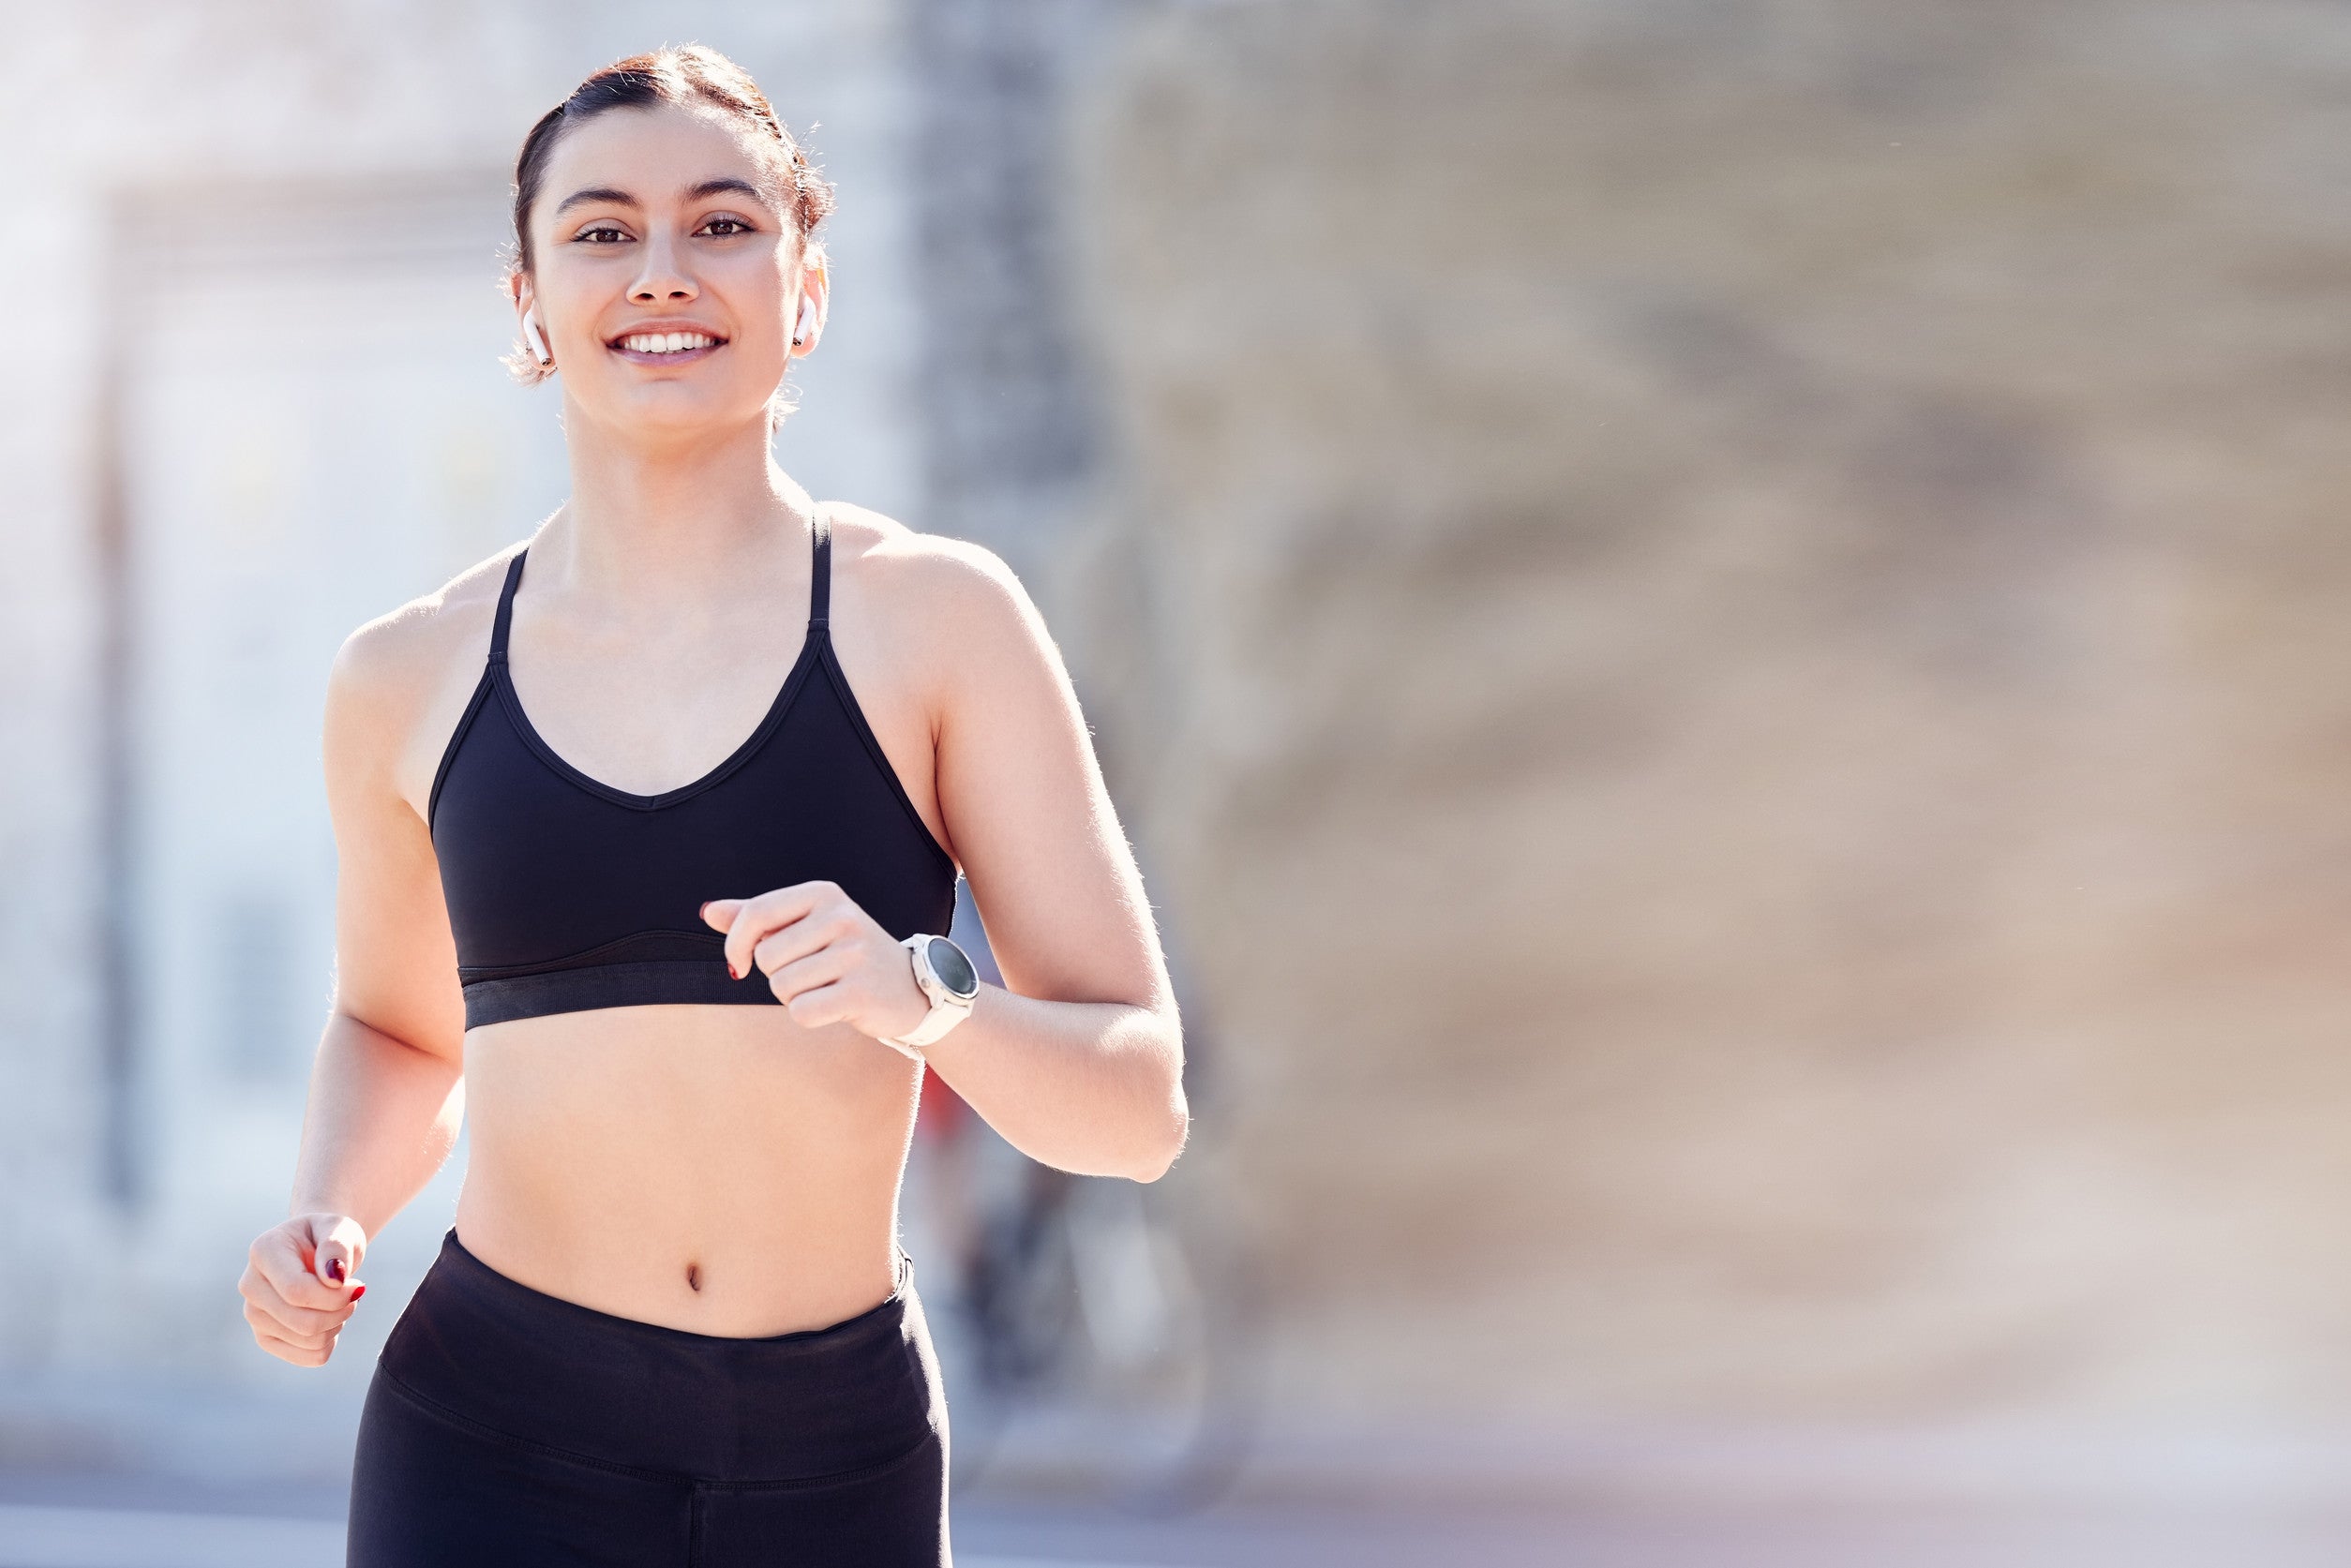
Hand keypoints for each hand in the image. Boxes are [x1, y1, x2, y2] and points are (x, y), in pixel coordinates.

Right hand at [240, 1212, 367, 1367]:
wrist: (316, 1248)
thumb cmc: (328, 1236)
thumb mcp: (340, 1228)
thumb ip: (338, 1246)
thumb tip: (333, 1279)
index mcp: (262, 1251)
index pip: (297, 1291)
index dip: (335, 1296)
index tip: (357, 1285)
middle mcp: (250, 1286)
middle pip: (302, 1322)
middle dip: (341, 1311)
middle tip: (354, 1292)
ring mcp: (254, 1315)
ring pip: (309, 1341)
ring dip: (338, 1323)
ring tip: (339, 1301)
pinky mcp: (266, 1338)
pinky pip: (310, 1357)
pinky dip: (331, 1341)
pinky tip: (329, 1318)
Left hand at [702, 881, 931, 1046]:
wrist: (910, 986)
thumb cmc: (845, 954)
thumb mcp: (805, 926)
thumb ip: (757, 917)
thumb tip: (708, 911)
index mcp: (824, 894)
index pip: (756, 914)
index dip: (735, 945)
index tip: (739, 965)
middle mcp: (842, 917)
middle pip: (766, 957)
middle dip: (776, 974)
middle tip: (810, 975)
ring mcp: (855, 954)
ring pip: (782, 987)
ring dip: (794, 997)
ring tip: (825, 988)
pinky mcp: (861, 992)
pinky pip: (802, 1011)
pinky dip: (809, 1016)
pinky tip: (834, 1007)